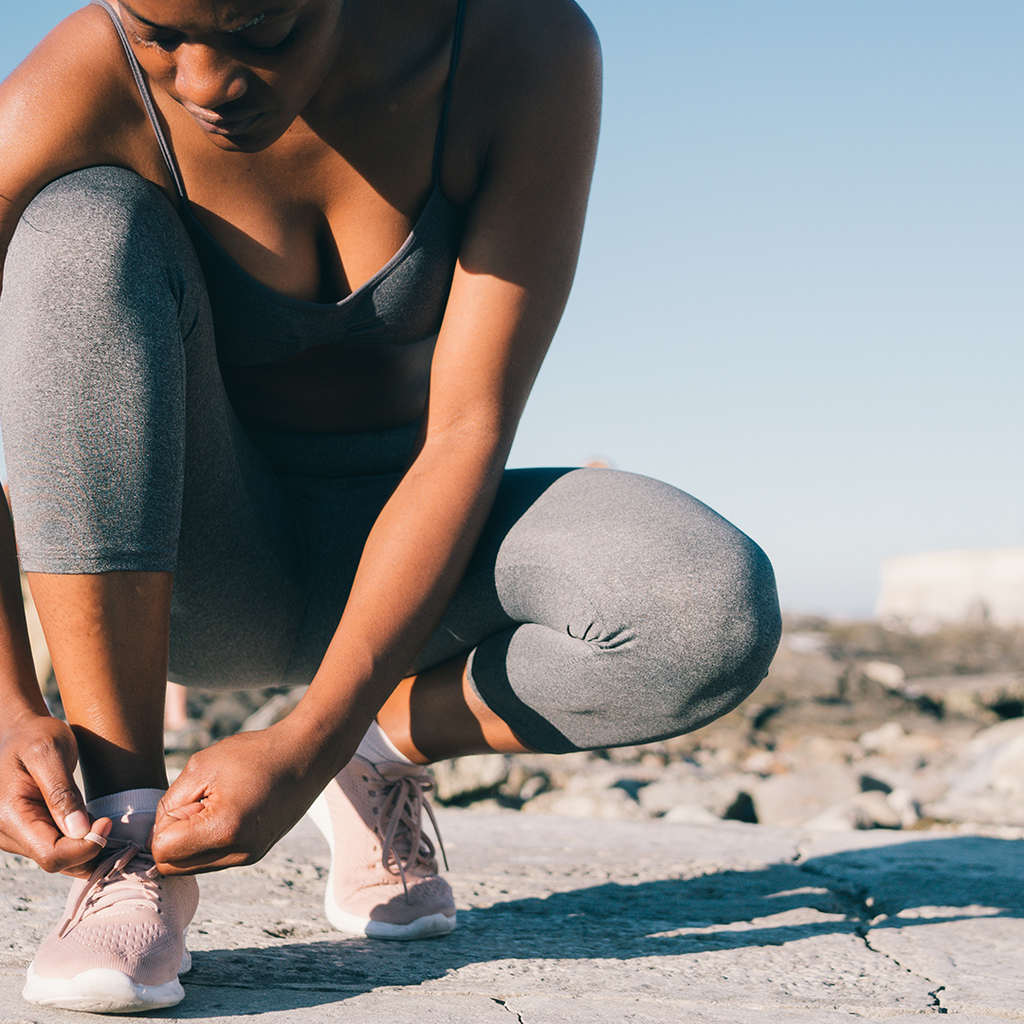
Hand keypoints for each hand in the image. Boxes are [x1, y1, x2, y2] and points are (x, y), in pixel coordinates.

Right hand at [0, 712, 110, 875]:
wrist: (18, 731)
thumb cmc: (34, 735)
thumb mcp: (50, 752)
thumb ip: (62, 792)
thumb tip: (80, 830)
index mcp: (8, 815)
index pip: (51, 855)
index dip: (85, 847)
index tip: (107, 822)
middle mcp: (6, 833)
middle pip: (56, 862)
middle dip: (89, 849)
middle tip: (111, 822)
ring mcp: (14, 836)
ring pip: (57, 859)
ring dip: (85, 847)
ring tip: (102, 819)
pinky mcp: (26, 833)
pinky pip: (55, 848)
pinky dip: (77, 841)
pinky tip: (90, 820)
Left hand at [151, 720, 330, 874]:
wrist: (305, 754)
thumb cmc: (254, 754)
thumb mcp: (201, 766)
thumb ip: (170, 803)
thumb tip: (156, 836)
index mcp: (223, 830)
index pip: (162, 850)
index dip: (163, 823)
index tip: (188, 798)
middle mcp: (238, 853)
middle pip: (173, 867)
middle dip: (173, 837)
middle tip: (196, 803)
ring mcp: (249, 857)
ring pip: (191, 867)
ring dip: (190, 841)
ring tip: (215, 806)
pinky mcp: (256, 854)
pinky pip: (213, 860)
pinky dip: (208, 842)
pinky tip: (226, 812)